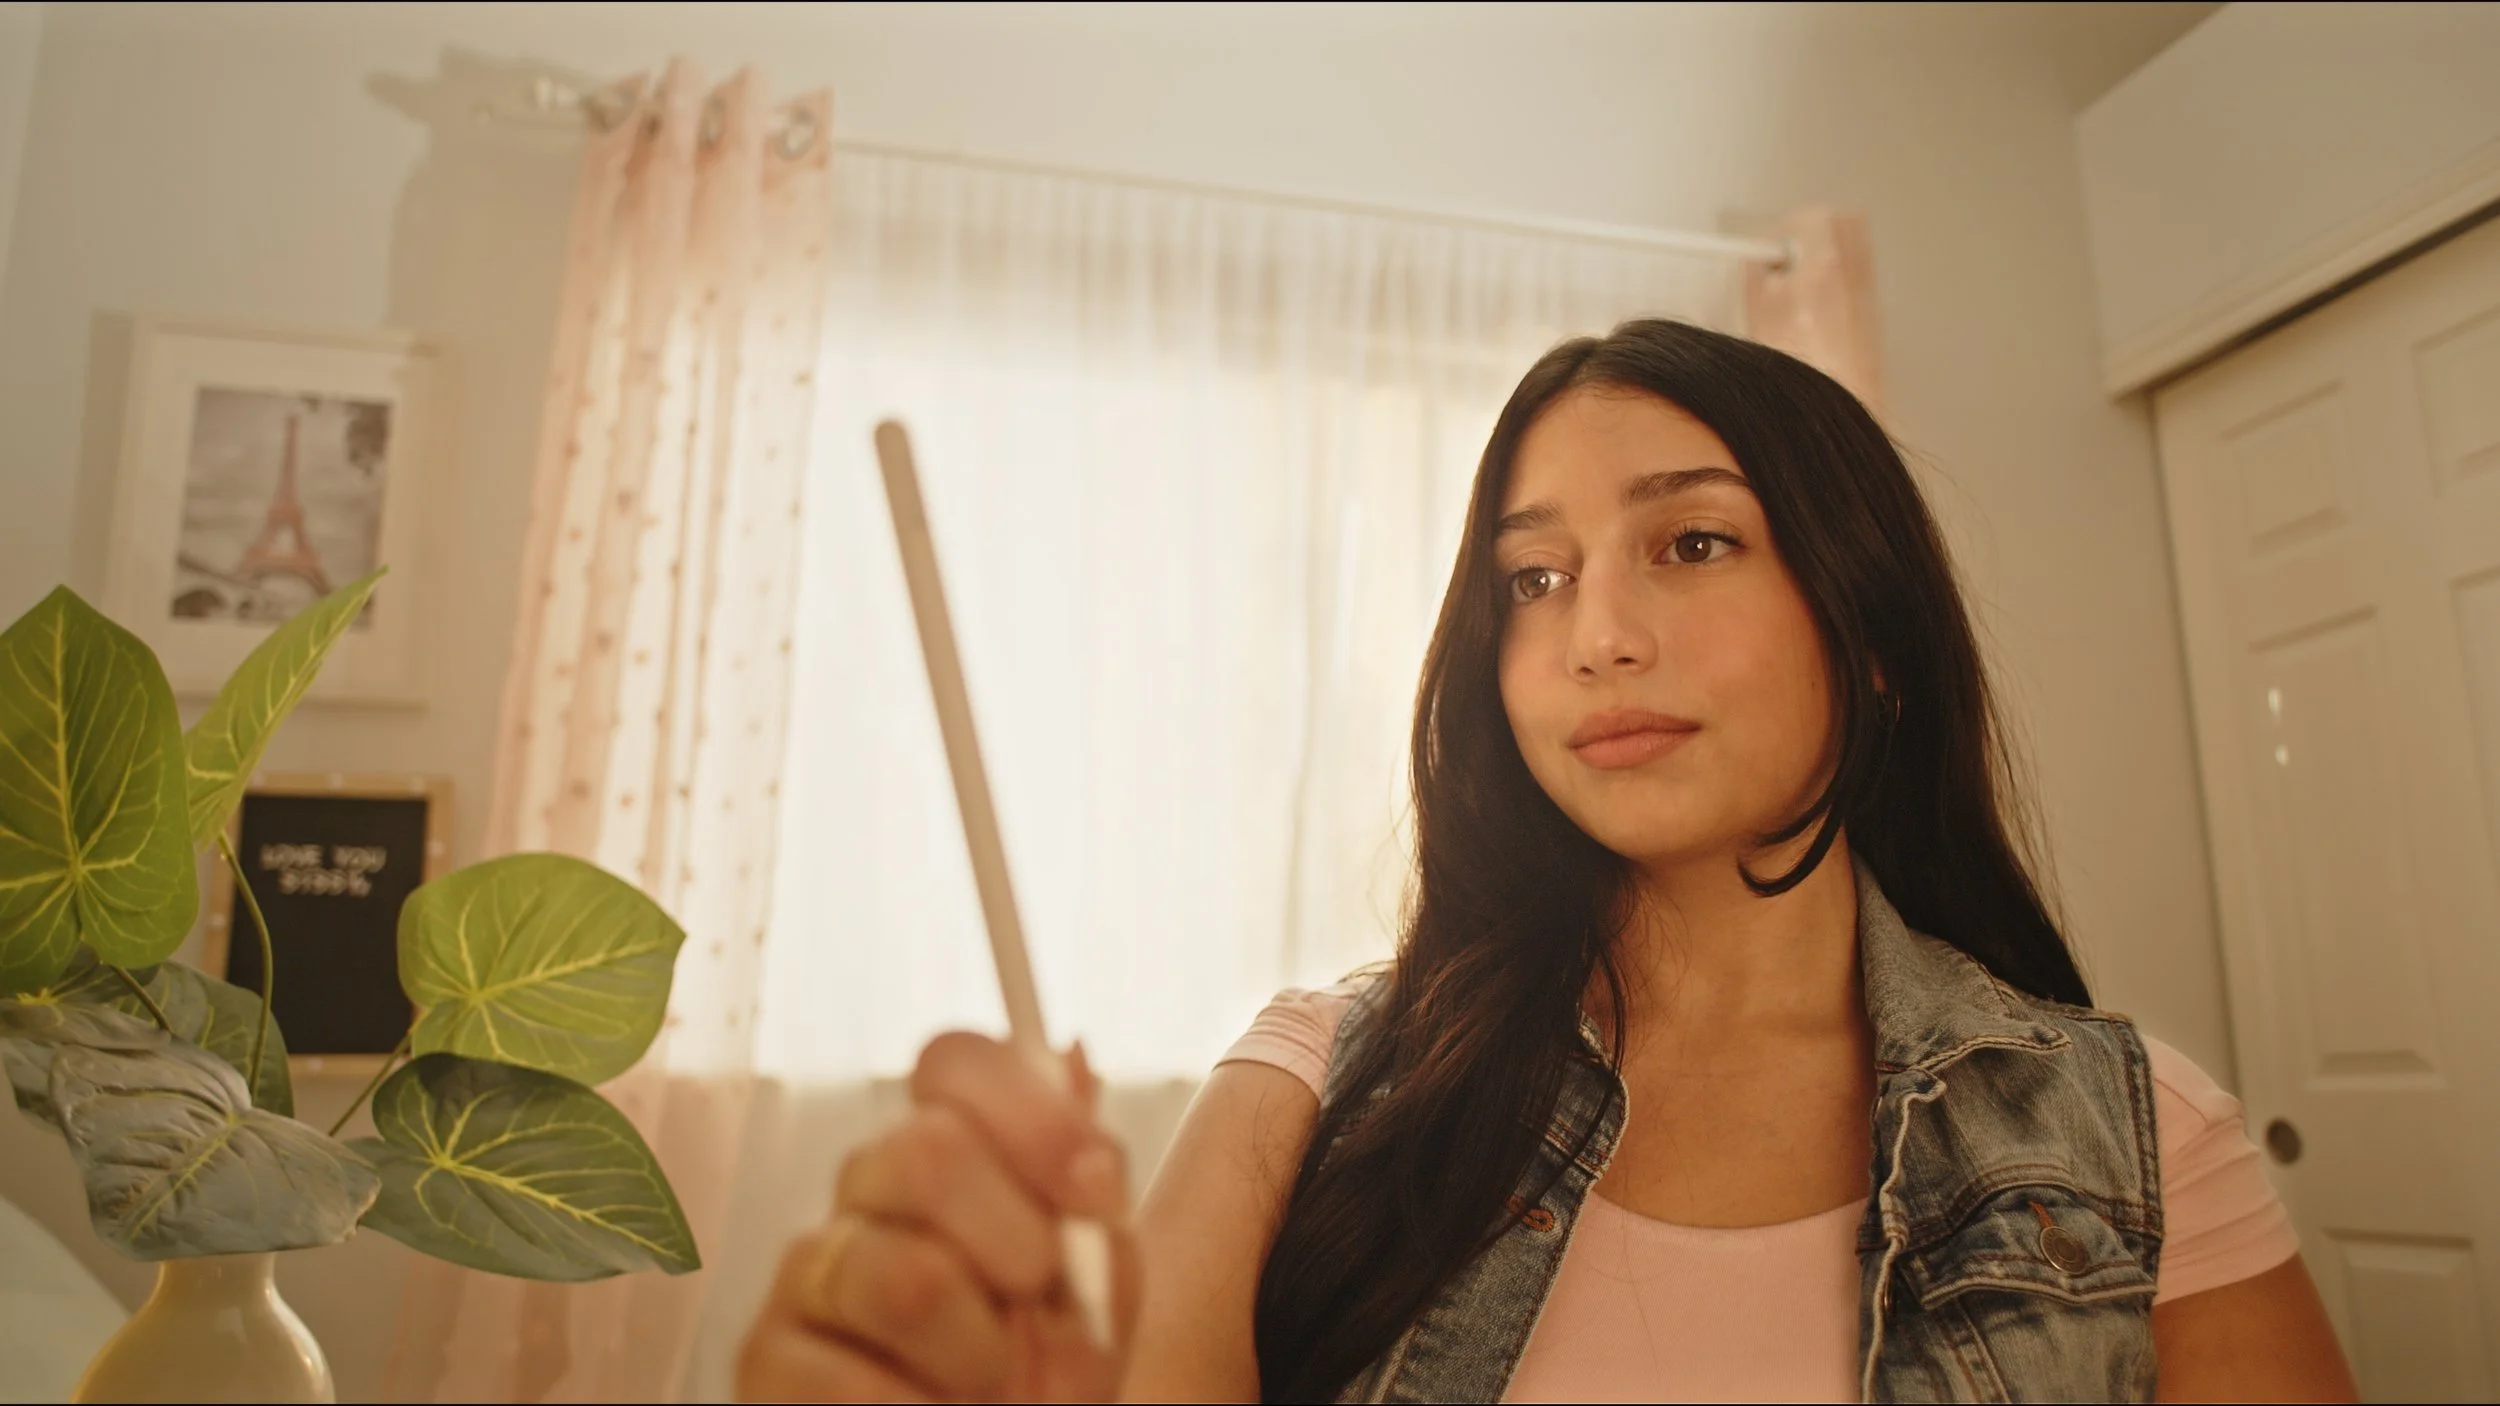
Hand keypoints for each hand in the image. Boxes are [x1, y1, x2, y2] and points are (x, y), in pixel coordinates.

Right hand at [737, 1033, 1140, 1401]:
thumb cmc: (1049, 1367)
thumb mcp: (1098, 1281)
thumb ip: (1090, 1186)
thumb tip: (1074, 1059)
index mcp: (947, 1148)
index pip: (955, 1063)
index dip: (1032, 1114)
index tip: (1092, 1191)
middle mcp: (867, 1189)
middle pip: (928, 1152)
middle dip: (1018, 1243)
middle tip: (1044, 1304)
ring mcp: (810, 1270)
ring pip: (904, 1280)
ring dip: (983, 1353)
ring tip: (996, 1385)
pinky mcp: (766, 1359)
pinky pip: (852, 1382)